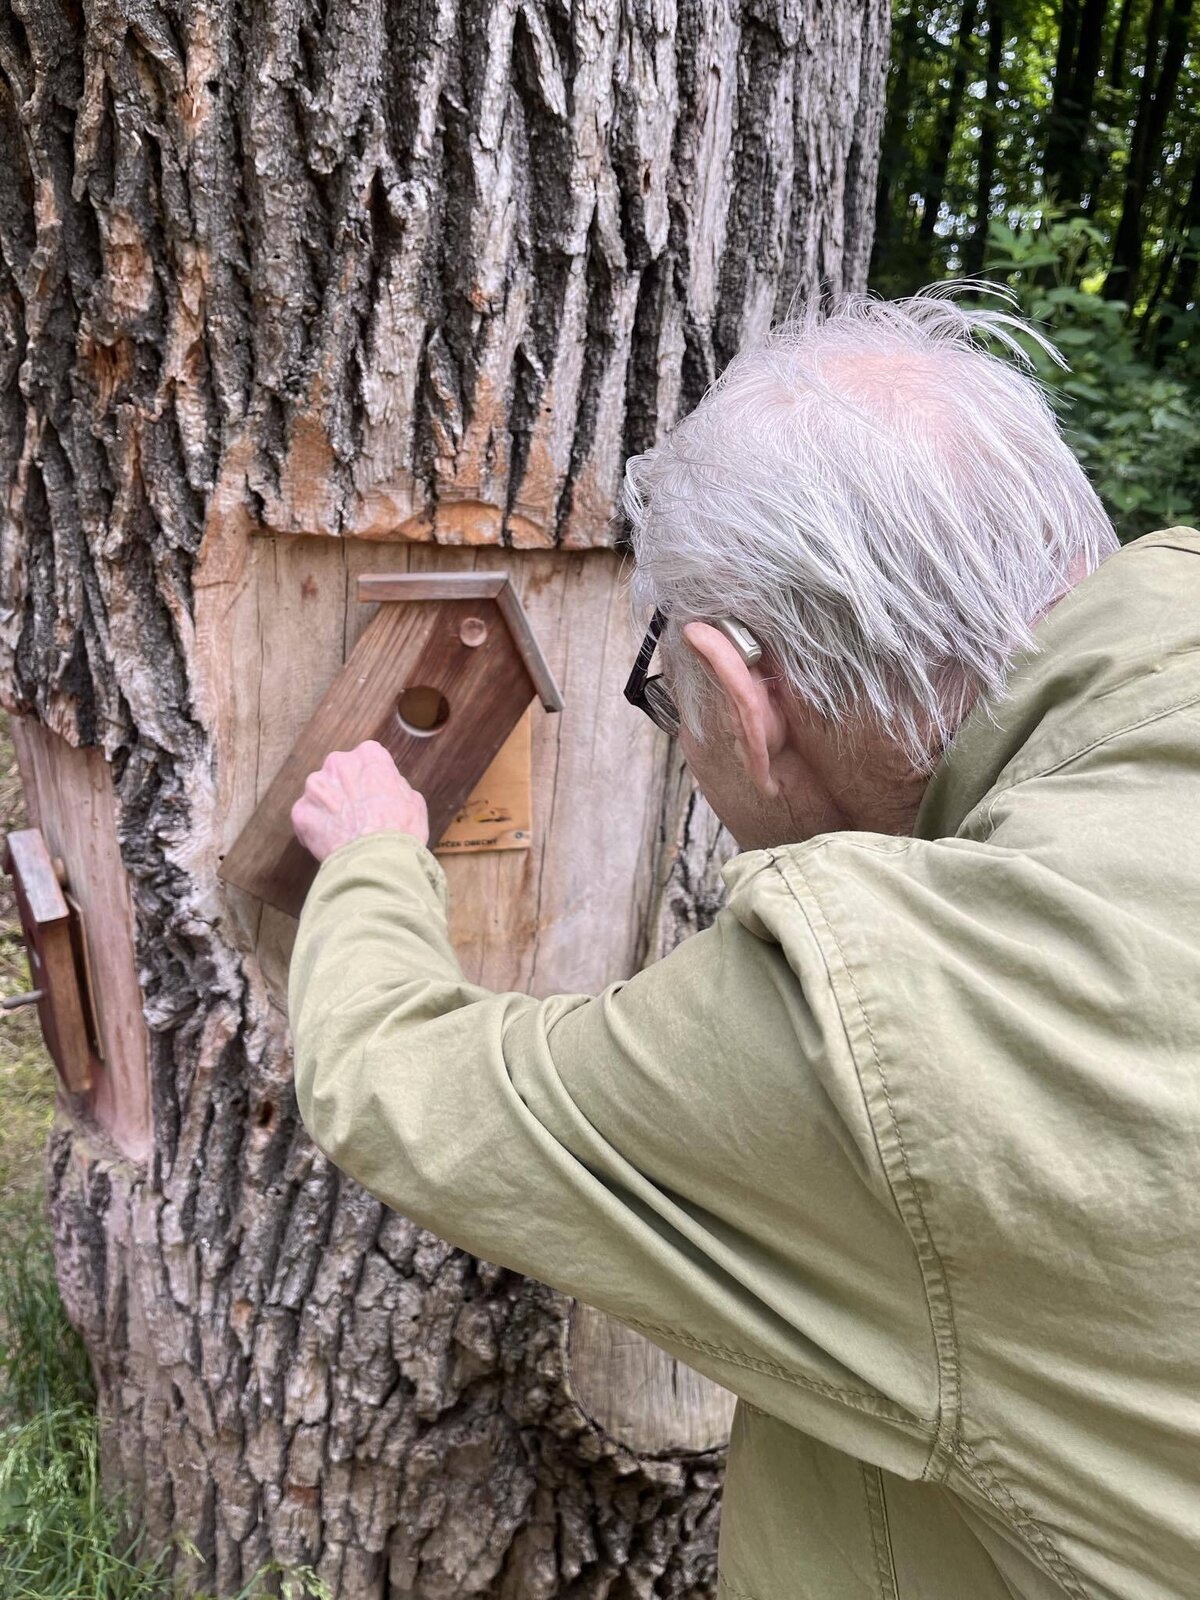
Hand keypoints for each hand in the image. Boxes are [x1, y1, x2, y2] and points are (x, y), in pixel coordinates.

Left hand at [291, 741, 429, 861]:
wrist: (376, 862)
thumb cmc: (400, 832)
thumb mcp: (414, 802)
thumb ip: (395, 785)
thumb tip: (387, 786)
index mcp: (368, 756)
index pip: (368, 759)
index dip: (373, 780)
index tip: (376, 796)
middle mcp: (337, 763)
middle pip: (340, 774)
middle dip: (347, 791)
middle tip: (361, 815)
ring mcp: (315, 787)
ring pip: (321, 795)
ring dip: (330, 809)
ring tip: (346, 832)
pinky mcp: (300, 812)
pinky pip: (307, 819)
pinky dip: (316, 830)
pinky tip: (333, 844)